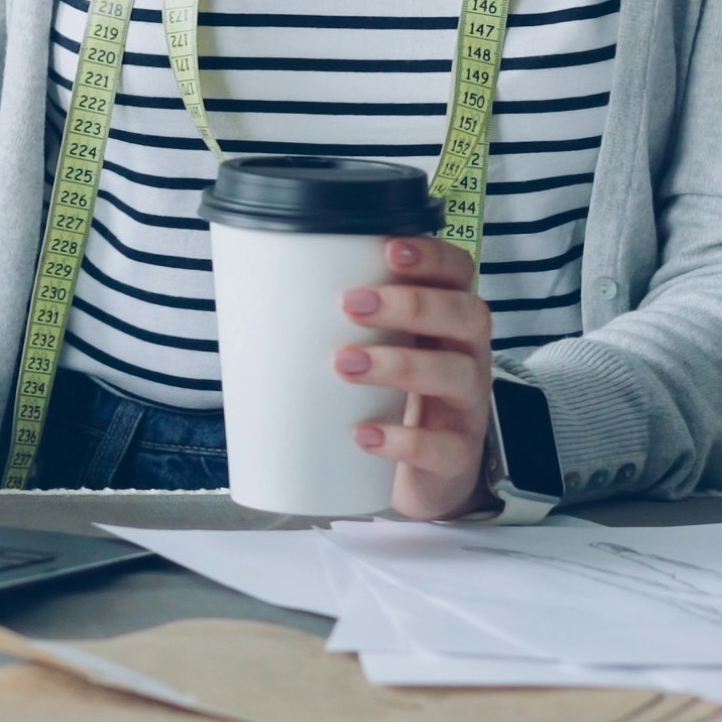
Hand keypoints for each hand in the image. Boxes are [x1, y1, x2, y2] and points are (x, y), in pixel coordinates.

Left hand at [337, 233, 493, 519]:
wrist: (421, 473)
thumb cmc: (390, 396)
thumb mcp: (377, 350)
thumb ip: (341, 320)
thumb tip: (254, 288)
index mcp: (448, 320)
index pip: (459, 272)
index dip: (433, 256)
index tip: (390, 248)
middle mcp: (468, 356)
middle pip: (466, 315)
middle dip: (410, 304)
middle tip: (350, 304)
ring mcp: (467, 408)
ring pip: (457, 375)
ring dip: (399, 364)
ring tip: (344, 363)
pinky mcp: (457, 457)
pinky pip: (444, 447)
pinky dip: (403, 440)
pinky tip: (363, 434)